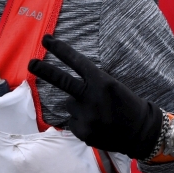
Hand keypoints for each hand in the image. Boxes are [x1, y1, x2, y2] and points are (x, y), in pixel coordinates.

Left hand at [27, 35, 161, 158]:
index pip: (77, 62)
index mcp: (102, 81)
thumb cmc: (127, 105)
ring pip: (70, 105)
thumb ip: (91, 83)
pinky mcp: (83, 132)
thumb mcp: (113, 86)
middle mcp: (92, 97)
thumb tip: (65, 83)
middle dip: (44, 70)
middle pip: (63, 81)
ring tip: (99, 114)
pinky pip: (74, 122)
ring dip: (80, 108)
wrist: (142, 132)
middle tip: (31, 63)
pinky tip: (97, 125)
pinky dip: (82, 123)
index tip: (46, 40)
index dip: (60, 50)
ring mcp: (86, 116)